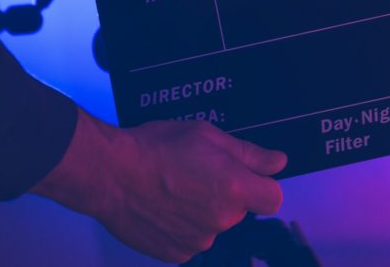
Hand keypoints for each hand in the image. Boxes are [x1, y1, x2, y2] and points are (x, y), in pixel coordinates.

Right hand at [33, 110, 286, 263]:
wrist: (110, 173)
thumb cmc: (156, 147)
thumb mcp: (208, 135)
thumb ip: (248, 153)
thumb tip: (278, 162)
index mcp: (234, 188)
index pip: (273, 198)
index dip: (262, 184)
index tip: (248, 176)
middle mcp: (221, 219)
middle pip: (241, 209)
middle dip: (229, 192)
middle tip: (200, 171)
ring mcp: (198, 240)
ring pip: (215, 224)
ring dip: (205, 209)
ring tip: (178, 186)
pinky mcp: (177, 254)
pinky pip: (193, 239)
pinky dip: (185, 225)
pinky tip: (167, 205)